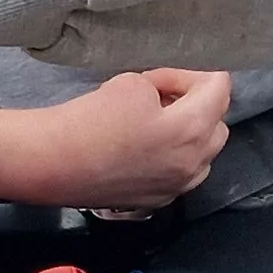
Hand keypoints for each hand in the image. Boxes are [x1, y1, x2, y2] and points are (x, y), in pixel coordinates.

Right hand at [0, 67, 231, 209]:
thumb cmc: (91, 119)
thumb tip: (163, 101)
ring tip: (156, 124)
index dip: (193, 72)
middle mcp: (194, 163)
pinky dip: (172, 157)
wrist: (52, 162)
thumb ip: (161, 88)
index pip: (219, 89)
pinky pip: (180, 174)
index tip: (164, 75)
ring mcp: (176, 187)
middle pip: (218, 124)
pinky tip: (143, 150)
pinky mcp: (157, 201)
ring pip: (203, 154)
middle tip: (161, 96)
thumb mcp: (130, 83)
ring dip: (190, 134)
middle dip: (197, 105)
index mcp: (192, 129)